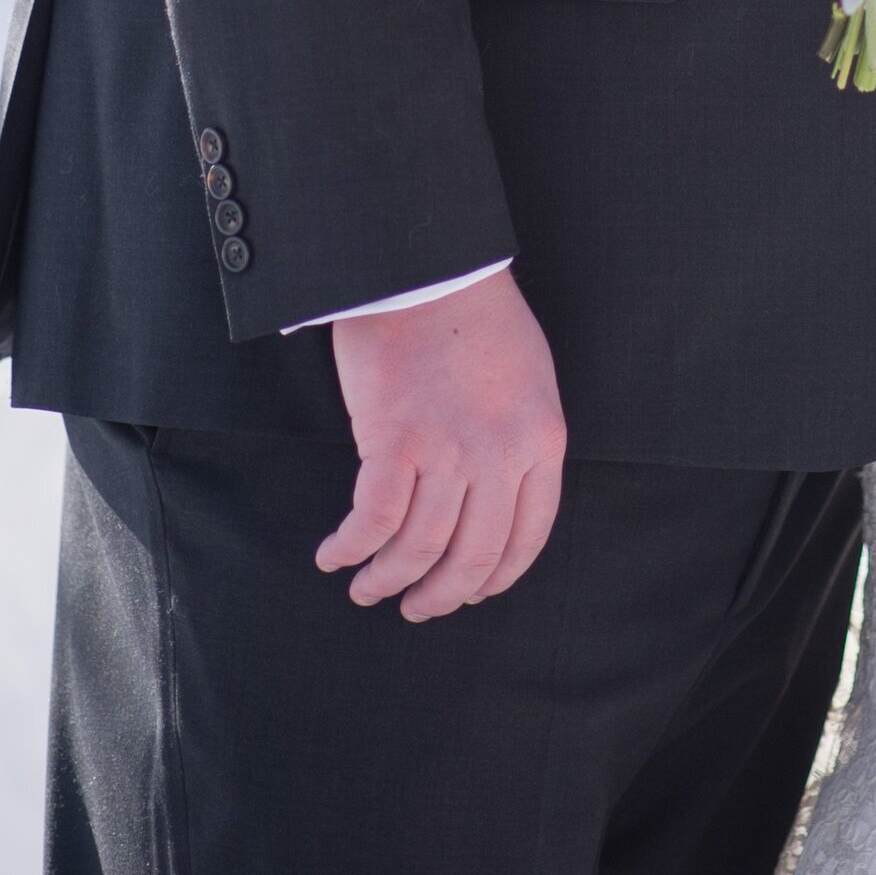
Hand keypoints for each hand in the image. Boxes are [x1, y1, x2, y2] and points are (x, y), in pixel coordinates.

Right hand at [317, 270, 566, 621]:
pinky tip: (334, 555)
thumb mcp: (529, 380)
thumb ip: (521, 442)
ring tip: (369, 589)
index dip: (494, 579)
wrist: (428, 267)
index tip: (471, 594)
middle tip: (417, 608)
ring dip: (388, 580)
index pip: (527, 538)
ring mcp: (447, 449)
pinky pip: (372, 520)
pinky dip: (350, 548)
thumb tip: (497, 503)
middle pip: (473, 558)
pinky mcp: (393, 439)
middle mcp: (499, 454)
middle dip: (441, 596)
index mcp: (541, 440)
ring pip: (419, 549)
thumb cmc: (476, 316)